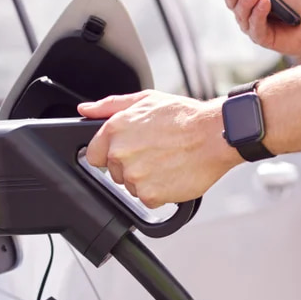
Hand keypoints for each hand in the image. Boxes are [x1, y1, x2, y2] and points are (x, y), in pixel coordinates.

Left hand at [78, 91, 241, 208]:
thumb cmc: (184, 116)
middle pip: (115, 171)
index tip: (129, 151)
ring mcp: (135, 176)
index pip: (94, 154)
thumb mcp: (145, 100)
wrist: (214, 135)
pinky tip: (172, 174)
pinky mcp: (150, 195)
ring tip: (167, 161)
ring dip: (146, 179)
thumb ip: (110, 105)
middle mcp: (120, 153)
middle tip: (156, 152)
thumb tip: (85, 110)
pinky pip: (148, 199)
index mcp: (115, 129)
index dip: (111, 153)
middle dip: (132, 165)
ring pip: (131, 186)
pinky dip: (160, 191)